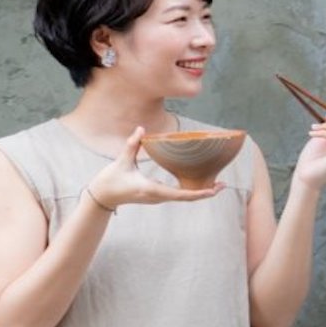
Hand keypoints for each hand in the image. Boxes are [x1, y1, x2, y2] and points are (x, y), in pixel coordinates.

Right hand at [86, 127, 225, 208]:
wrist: (101, 197)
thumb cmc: (110, 180)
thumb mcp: (121, 162)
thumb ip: (132, 145)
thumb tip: (141, 128)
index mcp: (151, 189)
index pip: (180, 194)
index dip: (198, 193)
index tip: (212, 191)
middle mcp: (157, 196)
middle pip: (186, 197)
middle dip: (205, 192)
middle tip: (223, 185)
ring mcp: (157, 197)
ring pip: (183, 197)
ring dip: (199, 192)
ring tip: (217, 185)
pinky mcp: (156, 195)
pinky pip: (177, 194)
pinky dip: (190, 190)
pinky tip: (200, 184)